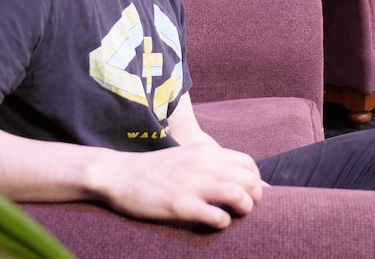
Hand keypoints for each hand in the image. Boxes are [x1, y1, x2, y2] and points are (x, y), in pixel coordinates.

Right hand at [94, 143, 263, 228]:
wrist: (118, 174)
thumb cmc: (153, 169)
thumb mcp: (184, 155)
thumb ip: (208, 162)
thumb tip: (233, 175)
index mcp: (203, 151)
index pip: (247, 162)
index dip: (256, 179)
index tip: (250, 191)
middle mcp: (201, 164)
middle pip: (248, 179)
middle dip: (255, 196)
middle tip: (246, 207)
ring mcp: (191, 184)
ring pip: (238, 195)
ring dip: (244, 208)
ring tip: (236, 214)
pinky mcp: (180, 205)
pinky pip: (217, 216)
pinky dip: (224, 222)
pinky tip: (216, 222)